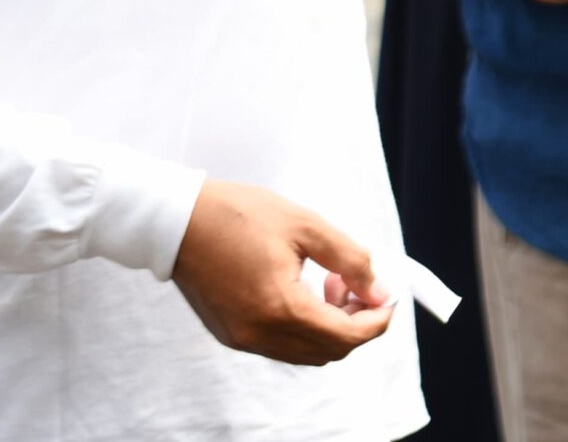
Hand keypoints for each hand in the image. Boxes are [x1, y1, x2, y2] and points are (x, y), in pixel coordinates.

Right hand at [169, 181, 393, 366]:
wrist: (177, 220)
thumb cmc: (241, 215)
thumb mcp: (307, 226)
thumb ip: (351, 260)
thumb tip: (381, 289)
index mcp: (280, 309)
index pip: (346, 336)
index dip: (377, 319)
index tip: (390, 294)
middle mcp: (260, 334)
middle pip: (329, 351)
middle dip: (357, 322)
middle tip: (361, 283)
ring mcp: (242, 338)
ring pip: (307, 352)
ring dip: (332, 325)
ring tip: (333, 281)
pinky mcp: (231, 334)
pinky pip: (282, 345)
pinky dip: (305, 326)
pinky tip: (305, 290)